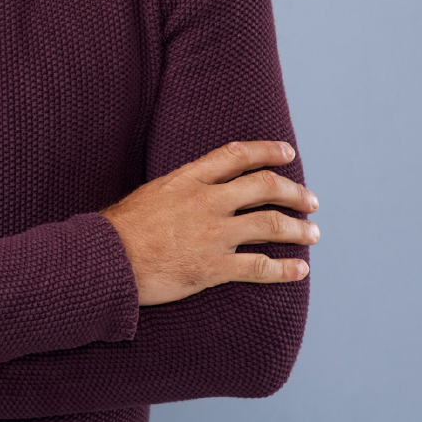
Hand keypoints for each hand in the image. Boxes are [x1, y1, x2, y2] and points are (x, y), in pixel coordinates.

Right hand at [101, 140, 317, 305]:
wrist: (108, 258)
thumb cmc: (122, 227)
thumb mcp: (153, 192)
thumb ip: (182, 188)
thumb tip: (199, 188)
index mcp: (189, 179)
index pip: (237, 155)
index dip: (267, 151)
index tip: (288, 153)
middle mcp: (206, 201)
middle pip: (264, 187)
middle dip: (294, 192)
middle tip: (311, 200)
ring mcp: (212, 234)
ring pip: (270, 225)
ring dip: (298, 229)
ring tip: (313, 233)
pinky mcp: (213, 267)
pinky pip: (259, 266)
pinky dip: (284, 269)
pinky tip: (299, 270)